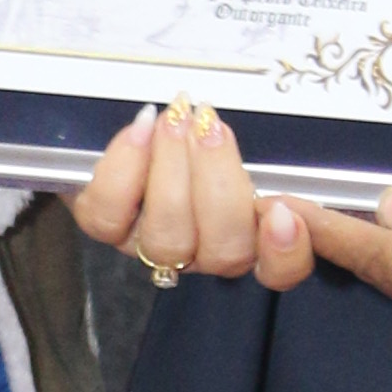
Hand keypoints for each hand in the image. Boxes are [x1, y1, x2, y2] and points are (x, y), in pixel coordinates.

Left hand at [71, 99, 316, 292]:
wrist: (132, 134)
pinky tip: (142, 127)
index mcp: (247, 237)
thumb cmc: (194, 143)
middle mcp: (201, 254)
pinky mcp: (105, 226)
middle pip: (224, 250)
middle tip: (209, 125)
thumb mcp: (236, 147)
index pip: (281, 271)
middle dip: (218, 180)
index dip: (286, 251)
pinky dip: (126, 164)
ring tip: (175, 120)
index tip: (283, 209)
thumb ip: (263, 164)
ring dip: (173, 169)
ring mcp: (151, 245)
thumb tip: (275, 177)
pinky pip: (110, 211)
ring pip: (169, 235)